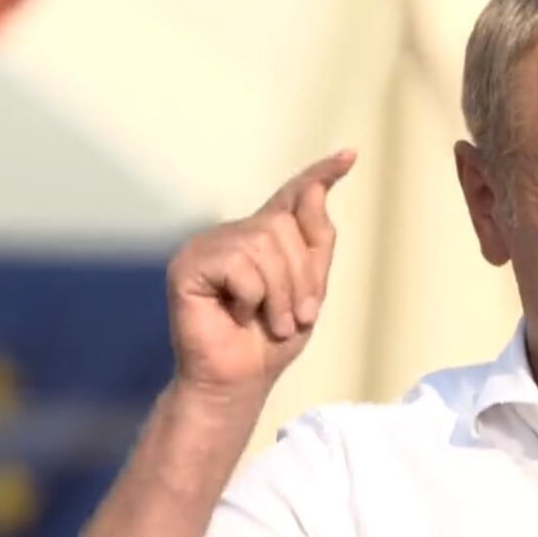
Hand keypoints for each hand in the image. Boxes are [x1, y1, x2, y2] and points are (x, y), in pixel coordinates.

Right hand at [166, 150, 356, 398]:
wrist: (240, 381)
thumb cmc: (272, 341)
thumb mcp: (310, 291)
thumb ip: (315, 242)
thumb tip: (315, 189)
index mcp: (265, 237)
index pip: (294, 197)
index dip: (320, 174)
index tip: (350, 155)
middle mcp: (236, 233)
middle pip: (285, 226)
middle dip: (302, 278)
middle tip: (296, 316)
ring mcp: (209, 246)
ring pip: (264, 245)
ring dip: (281, 294)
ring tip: (272, 322)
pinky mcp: (188, 265)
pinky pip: (238, 266)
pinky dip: (251, 297)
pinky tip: (237, 314)